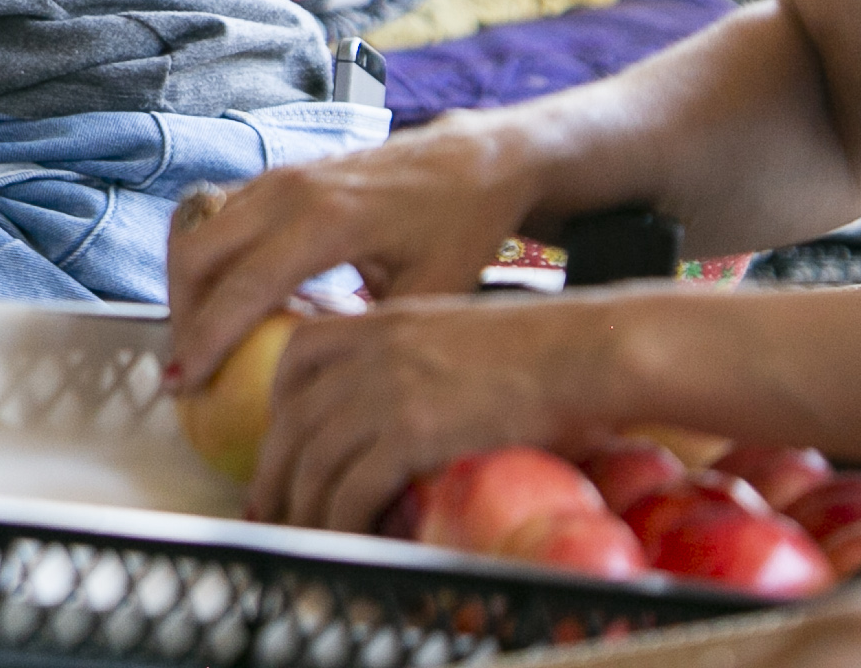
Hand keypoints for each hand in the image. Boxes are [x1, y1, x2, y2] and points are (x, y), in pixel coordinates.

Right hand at [165, 112, 542, 385]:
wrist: (473, 161)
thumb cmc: (460, 227)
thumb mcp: (433, 293)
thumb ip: (374, 337)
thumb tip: (325, 393)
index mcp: (329, 220)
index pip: (244, 285)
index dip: (208, 338)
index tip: (185, 385)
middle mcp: (290, 190)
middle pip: (198, 248)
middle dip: (182, 312)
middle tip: (189, 368)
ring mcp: (279, 176)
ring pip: (195, 225)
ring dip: (185, 282)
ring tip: (199, 338)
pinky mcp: (278, 176)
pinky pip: (213, 211)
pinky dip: (203, 256)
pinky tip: (225, 299)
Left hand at [248, 291, 615, 530]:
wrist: (586, 352)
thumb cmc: (543, 348)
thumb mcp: (456, 333)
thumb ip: (414, 360)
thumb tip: (401, 410)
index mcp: (379, 321)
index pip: (296, 357)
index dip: (279, 406)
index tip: (283, 442)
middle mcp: (370, 351)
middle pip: (293, 418)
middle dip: (275, 472)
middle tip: (274, 508)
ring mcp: (385, 390)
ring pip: (312, 460)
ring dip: (302, 508)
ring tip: (305, 537)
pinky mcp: (411, 432)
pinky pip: (351, 488)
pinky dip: (341, 521)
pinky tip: (348, 539)